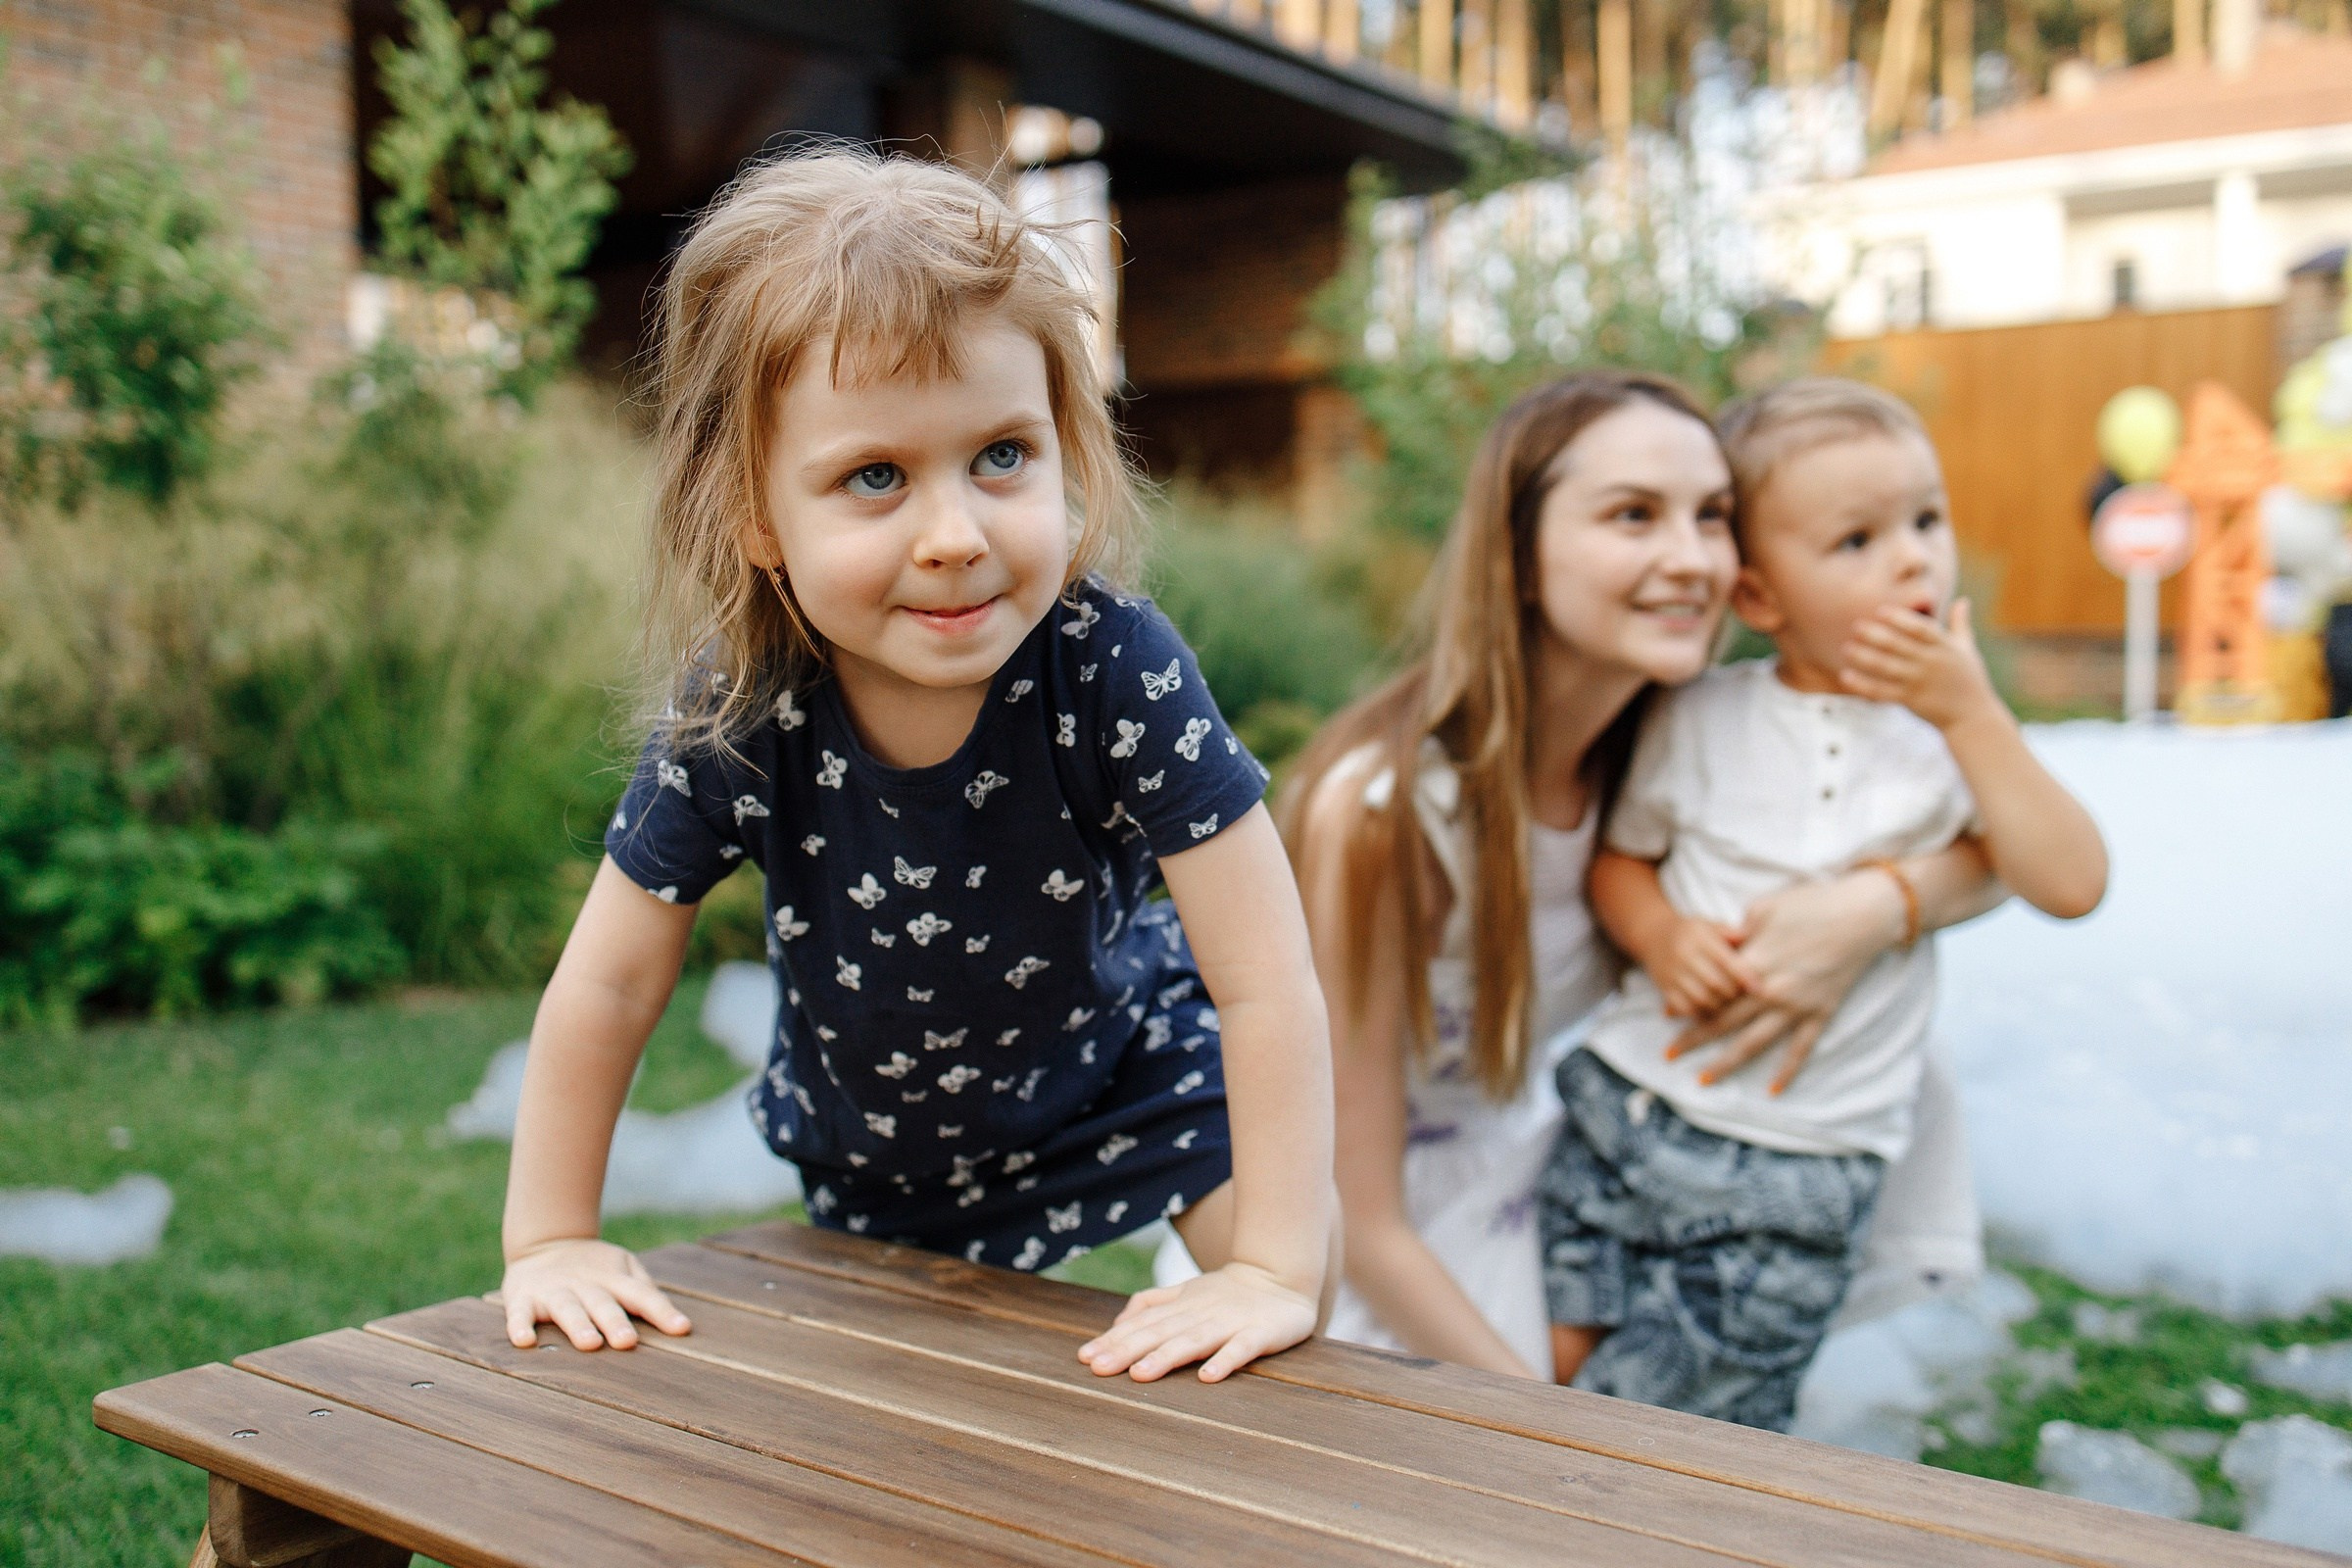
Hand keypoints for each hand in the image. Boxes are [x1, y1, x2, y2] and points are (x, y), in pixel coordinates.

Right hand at [500, 1237, 692, 1350]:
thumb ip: (646, 1293)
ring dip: (578, 1326)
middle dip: (615, 1322)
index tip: (681, 1328)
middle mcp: (586, 1286)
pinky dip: (519, 1325)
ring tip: (589, 1343)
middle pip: (603, 1305)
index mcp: (614, 1280)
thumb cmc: (594, 1269)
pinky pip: (519, 1313)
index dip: (662, 1311)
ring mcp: (554, 1291)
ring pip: (567, 1309)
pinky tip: (524, 1341)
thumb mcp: (623, 1271)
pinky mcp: (523, 1298)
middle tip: (627, 1341)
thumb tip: (680, 1324)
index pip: (642, 1295)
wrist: (545, 1242)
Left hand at [1077, 1262, 1316, 1383]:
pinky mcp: (1260, 1333)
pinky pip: (1242, 1348)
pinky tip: (1207, 1378)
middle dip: (1128, 1349)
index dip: (1114, 1340)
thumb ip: (1151, 1304)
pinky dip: (1225, 1361)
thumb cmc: (1227, 1292)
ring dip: (1166, 1356)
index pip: (1142, 1324)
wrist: (1282, 1275)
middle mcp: (1200, 1312)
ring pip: (1194, 1340)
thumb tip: (1117, 1323)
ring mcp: (1230, 1323)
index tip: (1085, 1358)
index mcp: (1181, 1305)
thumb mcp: (1185, 1292)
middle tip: (1098, 1368)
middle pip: (1160, 1332)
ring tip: (1140, 1374)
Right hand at [1643, 914, 1756, 1018]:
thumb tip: (1750, 935)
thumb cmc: (1692, 932)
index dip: (1744, 976)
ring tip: (1727, 1002)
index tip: (1759, 989)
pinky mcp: (1664, 988)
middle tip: (1743, 995)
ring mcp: (1672, 973)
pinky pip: (1684, 1008)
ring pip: (1701, 999)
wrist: (1654, 935)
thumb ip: (1730, 932)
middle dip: (1733, 993)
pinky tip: (1709, 1009)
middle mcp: (1684, 955)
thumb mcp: (1710, 924)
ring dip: (1719, 1006)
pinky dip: (1699, 1012)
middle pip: (1715, 983)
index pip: (1726, 961)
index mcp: (1699, 938)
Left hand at [1664, 870, 1905, 1093]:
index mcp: (1753, 965)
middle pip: (1723, 1022)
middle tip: (1667, 1056)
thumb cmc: (1813, 904)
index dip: (1687, 1004)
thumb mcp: (1765, 908)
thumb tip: (1724, 942)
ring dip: (1726, 1063)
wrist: (1862, 917)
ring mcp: (1796, 1007)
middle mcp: (1770, 992)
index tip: (1665, 1015)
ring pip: (1754, 1043)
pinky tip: (1772, 1090)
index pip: (1711, 992)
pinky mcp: (1821, 1013)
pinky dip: (1787, 1071)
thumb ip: (1739, 930)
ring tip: (1703, 1080)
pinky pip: (1801, 1049)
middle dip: (1693, 1040)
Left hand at [1837, 599, 2003, 731]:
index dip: (1900, 619)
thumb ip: (1960, 624)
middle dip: (1875, 635)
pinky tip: (1845, 676)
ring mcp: (1919, 682)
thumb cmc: (1969, 679)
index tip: (1880, 611)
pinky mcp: (1910, 701)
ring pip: (1886, 667)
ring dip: (1864, 657)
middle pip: (1898, 645)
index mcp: (1944, 648)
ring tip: (1846, 648)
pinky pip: (1882, 691)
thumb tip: (1963, 600)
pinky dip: (1863, 684)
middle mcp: (1931, 663)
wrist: (1973, 717)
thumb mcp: (1967, 649)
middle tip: (1855, 626)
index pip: (1920, 629)